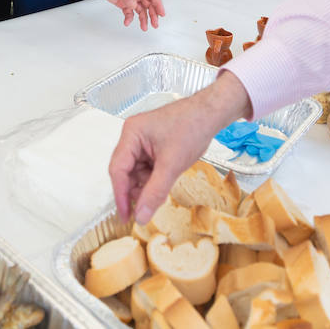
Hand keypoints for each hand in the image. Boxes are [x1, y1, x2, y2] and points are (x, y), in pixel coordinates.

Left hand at [89, 0, 164, 30]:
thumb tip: (133, 5)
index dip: (158, 5)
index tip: (161, 13)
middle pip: (148, 5)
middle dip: (153, 15)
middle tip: (154, 24)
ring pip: (140, 10)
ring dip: (143, 19)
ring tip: (144, 27)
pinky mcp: (123, 3)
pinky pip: (129, 12)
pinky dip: (129, 18)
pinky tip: (127, 22)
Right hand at [109, 73, 250, 221]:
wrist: (211, 114)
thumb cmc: (192, 126)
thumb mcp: (172, 165)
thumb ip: (155, 192)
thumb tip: (141, 215)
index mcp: (131, 134)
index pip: (118, 169)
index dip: (121, 195)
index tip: (126, 215)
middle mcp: (134, 136)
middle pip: (126, 171)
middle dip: (135, 190)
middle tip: (142, 211)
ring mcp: (144, 142)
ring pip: (137, 172)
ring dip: (146, 186)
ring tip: (158, 195)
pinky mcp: (154, 146)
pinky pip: (148, 168)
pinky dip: (154, 179)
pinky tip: (163, 185)